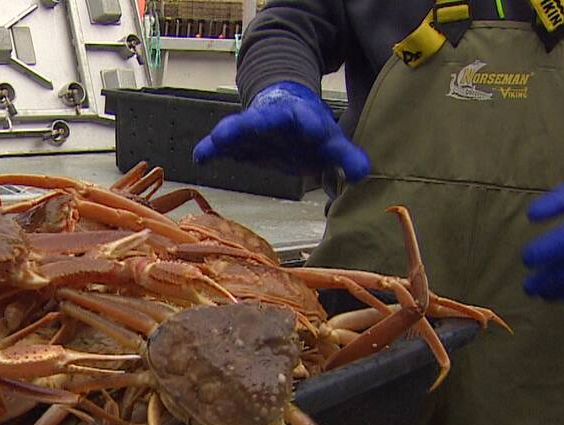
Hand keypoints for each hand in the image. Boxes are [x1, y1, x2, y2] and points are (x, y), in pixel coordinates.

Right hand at [192, 81, 369, 181]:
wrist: (285, 110)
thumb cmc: (309, 131)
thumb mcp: (330, 142)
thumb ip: (346, 157)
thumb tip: (364, 175)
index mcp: (300, 117)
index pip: (305, 119)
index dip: (308, 124)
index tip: (312, 128)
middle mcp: (273, 119)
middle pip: (262, 119)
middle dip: (253, 124)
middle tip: (245, 129)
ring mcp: (252, 128)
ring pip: (237, 128)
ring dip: (227, 135)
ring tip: (215, 142)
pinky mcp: (237, 141)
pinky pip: (221, 145)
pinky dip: (210, 150)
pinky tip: (200, 157)